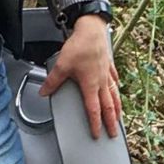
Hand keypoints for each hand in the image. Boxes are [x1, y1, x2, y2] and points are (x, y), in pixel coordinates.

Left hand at [40, 14, 121, 137]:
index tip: (97, 134)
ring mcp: (106, 74)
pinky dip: (116, 86)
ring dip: (117, 108)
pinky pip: (114, 79)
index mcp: (90, 85)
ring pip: (114, 95)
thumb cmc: (80, 45)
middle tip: (113, 133)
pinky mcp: (109, 65)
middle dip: (111, 122)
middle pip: (108, 106)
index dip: (95, 124)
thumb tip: (44, 92)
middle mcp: (101, 82)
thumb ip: (53, 81)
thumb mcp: (62, 65)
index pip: (94, 110)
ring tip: (119, 117)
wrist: (92, 29)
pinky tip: (117, 88)